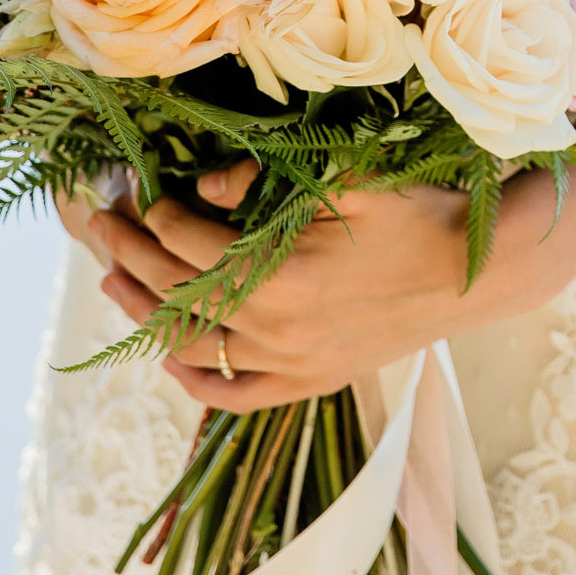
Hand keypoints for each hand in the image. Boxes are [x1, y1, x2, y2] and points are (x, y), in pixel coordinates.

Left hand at [81, 161, 544, 410]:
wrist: (477, 273)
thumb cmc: (415, 212)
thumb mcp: (348, 177)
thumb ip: (269, 179)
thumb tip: (207, 186)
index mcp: (282, 276)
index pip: (190, 243)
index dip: (153, 213)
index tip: (132, 190)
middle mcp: (279, 331)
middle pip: (179, 295)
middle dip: (129, 257)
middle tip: (98, 227)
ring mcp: (294, 365)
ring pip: (195, 350)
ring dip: (146, 318)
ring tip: (114, 284)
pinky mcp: (312, 383)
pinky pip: (238, 396)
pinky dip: (197, 382)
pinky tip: (173, 358)